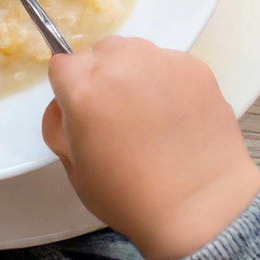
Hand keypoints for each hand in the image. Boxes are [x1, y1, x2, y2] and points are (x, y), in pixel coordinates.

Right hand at [42, 37, 259, 259]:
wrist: (200, 207)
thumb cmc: (130, 196)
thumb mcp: (74, 169)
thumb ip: (60, 127)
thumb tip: (66, 105)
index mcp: (83, 90)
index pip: (62, 64)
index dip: (68, 88)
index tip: (81, 109)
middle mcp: (120, 65)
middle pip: (99, 52)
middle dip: (101, 75)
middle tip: (116, 112)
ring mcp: (161, 62)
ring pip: (136, 52)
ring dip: (134, 73)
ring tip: (149, 111)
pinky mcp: (195, 68)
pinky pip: (169, 63)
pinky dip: (167, 81)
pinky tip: (176, 114)